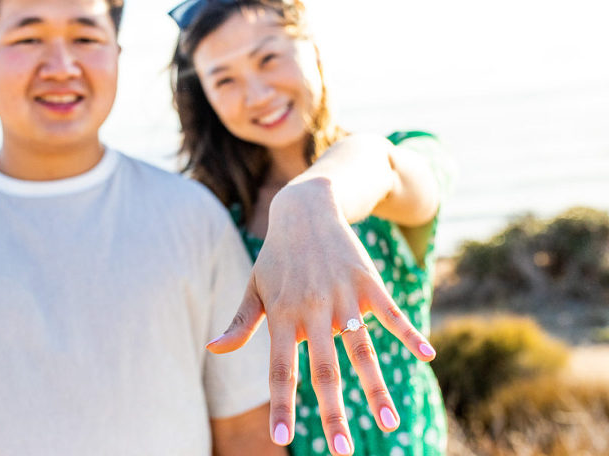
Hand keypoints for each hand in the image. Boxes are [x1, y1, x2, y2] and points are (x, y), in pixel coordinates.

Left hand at [206, 182, 436, 454]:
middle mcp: (312, 310)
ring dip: (375, 388)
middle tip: (341, 451)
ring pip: (361, 350)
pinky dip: (408, 334)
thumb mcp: (254, 287)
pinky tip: (427, 356)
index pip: (280, 369)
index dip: (281, 403)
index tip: (281, 438)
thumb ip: (240, 323)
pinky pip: (390, 313)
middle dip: (333, 412)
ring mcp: (342, 297)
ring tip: (388, 425)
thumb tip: (213, 351)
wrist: (305, 209)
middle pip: (324, 369)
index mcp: (282, 316)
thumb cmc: (276, 257)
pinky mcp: (367, 282)